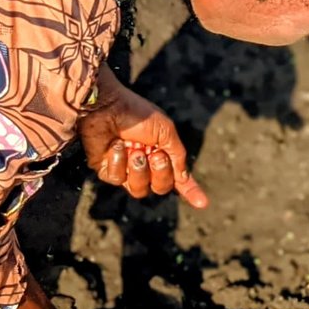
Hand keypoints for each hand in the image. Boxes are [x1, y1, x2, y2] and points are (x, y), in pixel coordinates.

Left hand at [78, 70, 209, 208]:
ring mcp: (125, 168)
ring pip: (139, 190)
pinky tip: (115, 145)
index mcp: (161, 152)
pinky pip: (117, 179)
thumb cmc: (137, 114)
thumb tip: (183, 177)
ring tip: (134, 151)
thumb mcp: (166, 130)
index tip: (202, 203)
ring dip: (139, 171)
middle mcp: (145, 164)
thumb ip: (177, 155)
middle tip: (155, 155)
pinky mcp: (106, 169)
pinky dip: (119, 162)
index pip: (178, 176)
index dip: (191, 190)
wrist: (106, 105)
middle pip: (160, 187)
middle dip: (161, 173)